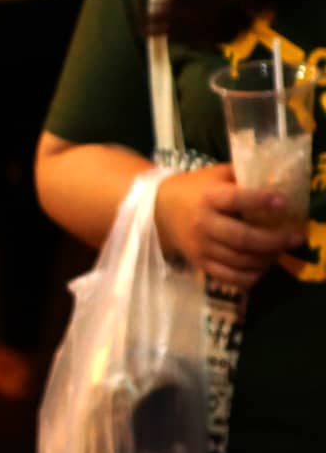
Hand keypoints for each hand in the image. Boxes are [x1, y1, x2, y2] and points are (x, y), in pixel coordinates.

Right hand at [155, 164, 303, 287]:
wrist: (157, 210)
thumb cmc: (193, 189)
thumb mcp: (214, 175)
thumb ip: (241, 176)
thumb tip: (276, 178)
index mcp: (208, 197)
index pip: (236, 200)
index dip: (260, 202)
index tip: (283, 203)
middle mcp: (203, 224)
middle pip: (242, 238)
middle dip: (272, 240)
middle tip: (294, 239)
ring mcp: (201, 247)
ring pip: (238, 260)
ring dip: (265, 259)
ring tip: (279, 252)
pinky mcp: (200, 263)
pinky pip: (227, 276)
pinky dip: (248, 277)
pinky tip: (261, 269)